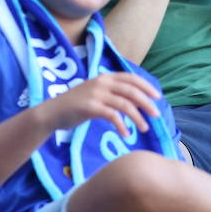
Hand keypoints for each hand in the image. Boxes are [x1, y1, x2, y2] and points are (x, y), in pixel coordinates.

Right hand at [37, 72, 160, 137]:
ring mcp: (96, 94)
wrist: (53, 113)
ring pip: (124, 104)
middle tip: (156, 115)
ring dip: (137, 117)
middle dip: (146, 103)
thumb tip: (133, 100)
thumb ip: (111, 93)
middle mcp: (101, 82)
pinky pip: (112, 116)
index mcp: (104, 77)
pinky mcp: (90, 107)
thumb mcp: (95, 93)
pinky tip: (126, 134)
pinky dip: (122, 125)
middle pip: (131, 91)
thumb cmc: (75, 105)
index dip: (146, 86)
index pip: (130, 78)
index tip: (157, 97)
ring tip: (144, 128)